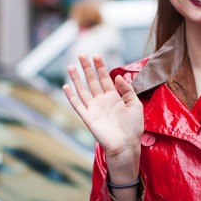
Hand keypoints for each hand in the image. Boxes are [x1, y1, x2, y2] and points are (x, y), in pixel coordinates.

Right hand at [63, 56, 143, 177]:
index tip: (97, 56)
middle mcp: (102, 101)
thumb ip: (127, 90)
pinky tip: (66, 87)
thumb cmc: (133, 127)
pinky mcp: (88, 118)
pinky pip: (77, 105)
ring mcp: (94, 109)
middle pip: (92, 81)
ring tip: (70, 66)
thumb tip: (117, 76)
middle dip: (87, 68)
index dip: (100, 67)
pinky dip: (71, 97)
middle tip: (81, 54)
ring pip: (82, 90)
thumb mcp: (135, 105)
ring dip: (76, 79)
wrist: (126, 145)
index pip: (105, 78)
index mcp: (114, 97)